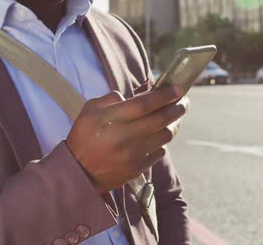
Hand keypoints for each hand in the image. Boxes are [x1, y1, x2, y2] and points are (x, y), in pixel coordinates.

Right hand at [66, 85, 189, 193]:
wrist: (78, 172)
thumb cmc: (83, 138)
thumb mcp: (89, 111)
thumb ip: (109, 99)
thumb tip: (128, 96)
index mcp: (113, 120)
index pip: (145, 104)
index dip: (165, 95)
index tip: (178, 89)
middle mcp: (125, 137)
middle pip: (161, 120)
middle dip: (177, 108)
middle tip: (184, 102)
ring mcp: (133, 155)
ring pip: (164, 136)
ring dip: (173, 125)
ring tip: (174, 119)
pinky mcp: (137, 168)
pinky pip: (159, 152)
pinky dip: (161, 143)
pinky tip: (158, 137)